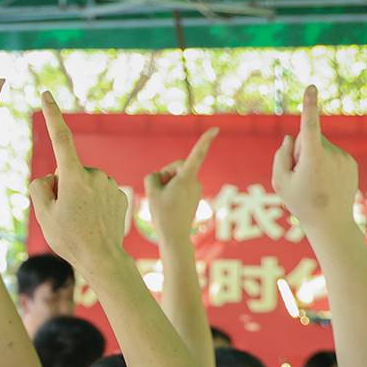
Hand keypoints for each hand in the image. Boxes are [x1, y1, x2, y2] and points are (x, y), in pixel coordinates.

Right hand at [29, 91, 130, 276]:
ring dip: (77, 195)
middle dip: (61, 186)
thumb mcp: (43, 214)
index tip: (46, 95)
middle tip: (63, 215)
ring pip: (83, 182)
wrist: (104, 259)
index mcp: (74, 177)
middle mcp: (94, 175)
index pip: (61, 138)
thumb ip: (39, 187)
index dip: (52, 115)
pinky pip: (98, 192)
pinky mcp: (120, 194)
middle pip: (68, 171)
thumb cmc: (70, 239)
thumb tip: (50, 177)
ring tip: (80, 221)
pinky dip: (93, 202)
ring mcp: (110, 184)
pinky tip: (95, 221)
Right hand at [146, 127, 217, 241]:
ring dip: (167, 184)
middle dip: (166, 173)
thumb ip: (153, 177)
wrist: (175, 237)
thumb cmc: (163, 215)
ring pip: (176, 177)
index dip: (205, 141)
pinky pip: (179, 186)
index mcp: (186, 179)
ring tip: (162, 201)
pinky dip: (171, 191)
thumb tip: (160, 177)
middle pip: (176, 166)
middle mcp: (194, 182)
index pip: (197, 155)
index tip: (215, 129)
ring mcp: (195, 190)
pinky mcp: (193, 196)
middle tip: (156, 190)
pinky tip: (167, 205)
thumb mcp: (151, 192)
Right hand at [272, 85, 358, 235]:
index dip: (309, 106)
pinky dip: (325, 164)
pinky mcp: (351, 162)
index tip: (312, 87)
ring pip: (321, 147)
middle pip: (308, 140)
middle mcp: (332, 155)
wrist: (332, 223)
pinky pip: (332, 154)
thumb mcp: (280, 182)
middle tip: (301, 179)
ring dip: (313, 159)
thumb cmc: (302, 204)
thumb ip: (281, 156)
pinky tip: (326, 183)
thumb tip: (292, 138)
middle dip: (301, 152)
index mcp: (314, 158)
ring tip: (316, 184)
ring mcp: (344, 158)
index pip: (310, 126)